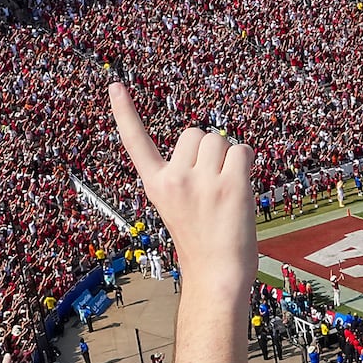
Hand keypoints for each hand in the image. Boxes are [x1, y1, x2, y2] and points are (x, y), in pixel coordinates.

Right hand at [112, 83, 255, 294]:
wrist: (216, 277)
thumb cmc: (201, 242)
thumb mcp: (177, 206)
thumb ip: (185, 174)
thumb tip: (211, 141)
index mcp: (156, 185)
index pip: (135, 142)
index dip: (125, 112)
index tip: (116, 86)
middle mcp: (175, 179)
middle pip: (195, 133)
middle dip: (208, 150)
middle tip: (212, 186)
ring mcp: (202, 181)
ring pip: (220, 140)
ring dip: (229, 157)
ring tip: (226, 191)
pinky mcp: (231, 185)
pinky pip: (242, 151)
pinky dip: (247, 163)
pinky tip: (241, 187)